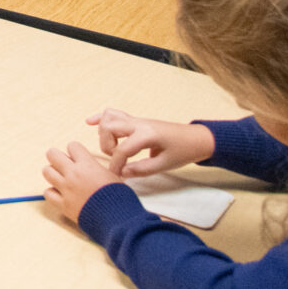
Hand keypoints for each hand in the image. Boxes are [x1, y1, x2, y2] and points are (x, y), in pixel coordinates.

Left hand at [41, 141, 122, 223]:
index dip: (75, 151)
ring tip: (62, 179)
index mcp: (87, 165)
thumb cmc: (120, 198)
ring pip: (46, 171)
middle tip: (65, 166)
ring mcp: (66, 189)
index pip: (72, 145)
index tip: (79, 158)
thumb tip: (87, 164)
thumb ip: (96, 168)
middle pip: (52, 154)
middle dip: (58, 158)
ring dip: (53, 173)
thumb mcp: (112, 176)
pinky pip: (48, 192)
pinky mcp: (63, 204)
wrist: (118, 220)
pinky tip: (61, 194)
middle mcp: (74, 174)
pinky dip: (53, 193)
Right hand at [87, 107, 215, 176]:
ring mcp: (136, 120)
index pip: (122, 149)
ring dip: (104, 133)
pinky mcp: (137, 120)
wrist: (197, 139)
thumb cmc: (183, 152)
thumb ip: (142, 169)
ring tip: (112, 147)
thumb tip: (122, 173)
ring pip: (108, 117)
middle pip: (109, 128)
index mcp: (146, 135)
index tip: (115, 175)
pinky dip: (100, 117)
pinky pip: (114, 113)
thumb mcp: (165, 165)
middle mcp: (138, 123)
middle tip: (116, 159)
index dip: (116, 164)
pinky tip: (90, 122)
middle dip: (106, 145)